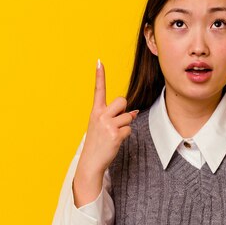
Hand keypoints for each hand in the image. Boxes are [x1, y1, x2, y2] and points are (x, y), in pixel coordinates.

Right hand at [75, 59, 137, 187]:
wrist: (91, 162)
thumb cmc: (97, 143)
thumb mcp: (101, 126)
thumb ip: (115, 116)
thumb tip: (134, 112)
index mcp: (95, 112)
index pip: (98, 91)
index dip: (99, 76)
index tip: (99, 61)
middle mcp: (100, 115)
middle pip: (122, 101)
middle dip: (125, 110)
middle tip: (117, 122)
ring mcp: (108, 125)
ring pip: (128, 116)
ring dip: (126, 125)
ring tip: (114, 135)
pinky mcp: (116, 134)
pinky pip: (129, 129)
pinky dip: (126, 135)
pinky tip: (116, 141)